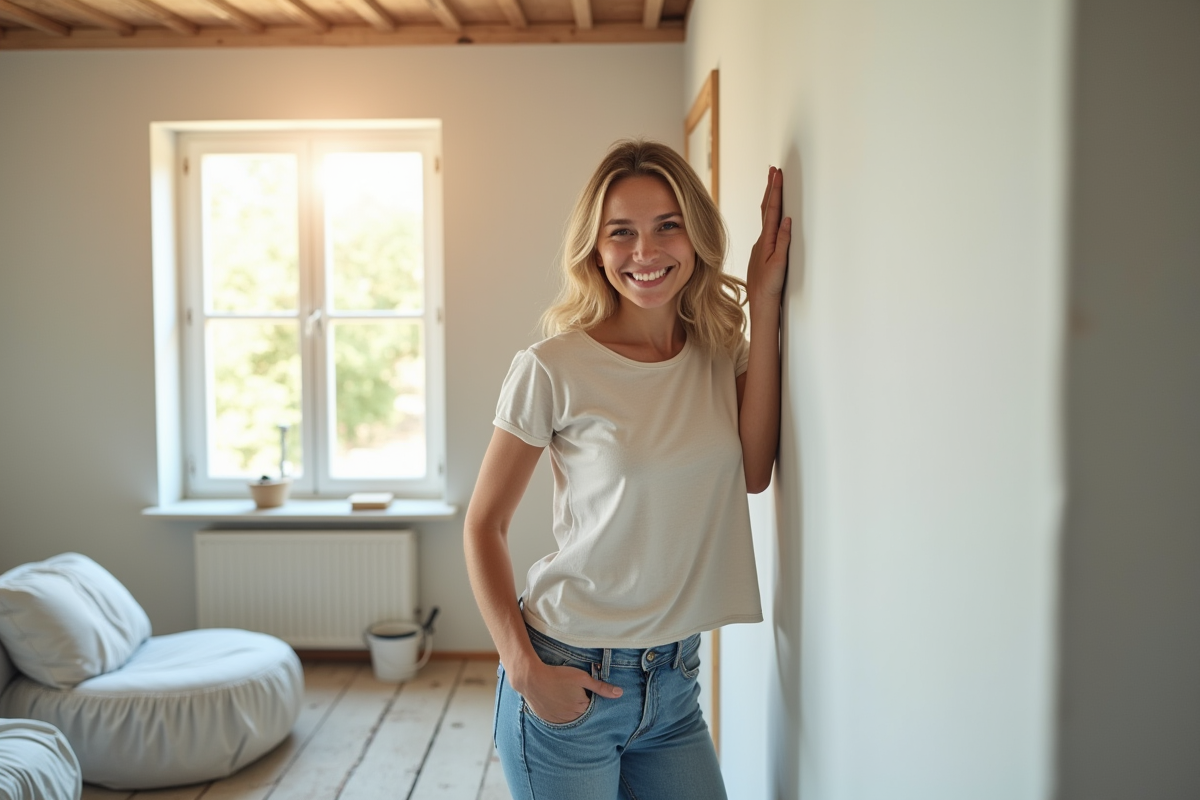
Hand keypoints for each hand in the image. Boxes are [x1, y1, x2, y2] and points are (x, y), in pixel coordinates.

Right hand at [515, 661, 621, 724]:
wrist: (532, 679)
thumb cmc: (558, 675)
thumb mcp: (582, 677)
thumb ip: (601, 687)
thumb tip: (620, 693)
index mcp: (582, 708)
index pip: (593, 706)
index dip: (589, 696)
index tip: (582, 689)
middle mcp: (572, 718)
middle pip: (582, 712)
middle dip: (579, 703)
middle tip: (569, 691)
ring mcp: (559, 720)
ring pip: (570, 717)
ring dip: (569, 709)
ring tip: (561, 695)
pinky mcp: (548, 720)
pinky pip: (558, 719)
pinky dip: (558, 712)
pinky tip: (554, 701)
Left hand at [747, 166, 791, 303]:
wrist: (760, 302)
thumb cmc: (769, 286)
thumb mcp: (778, 263)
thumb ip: (783, 241)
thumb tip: (787, 219)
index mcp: (766, 240)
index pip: (771, 210)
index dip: (775, 191)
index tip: (776, 174)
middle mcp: (762, 240)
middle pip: (766, 209)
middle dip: (771, 189)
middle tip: (773, 171)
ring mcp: (762, 245)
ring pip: (766, 217)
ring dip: (770, 200)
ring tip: (772, 185)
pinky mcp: (764, 251)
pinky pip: (767, 227)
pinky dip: (770, 214)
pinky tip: (771, 213)